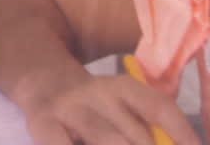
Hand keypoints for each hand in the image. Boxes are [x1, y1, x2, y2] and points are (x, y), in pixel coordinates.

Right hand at [22, 72, 196, 144]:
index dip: (180, 130)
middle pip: (134, 134)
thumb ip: (142, 125)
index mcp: (121, 88)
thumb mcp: (118, 105)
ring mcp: (66, 109)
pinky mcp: (41, 124)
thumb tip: (173, 144)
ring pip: (104, 138)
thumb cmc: (93, 106)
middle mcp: (94, 94)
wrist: (40, 82)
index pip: (157, 106)